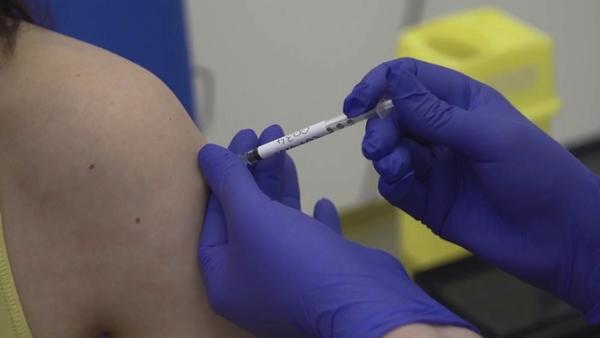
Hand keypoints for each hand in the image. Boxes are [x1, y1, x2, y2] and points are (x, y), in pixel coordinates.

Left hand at [197, 126, 475, 337]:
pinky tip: (319, 202)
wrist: (363, 304)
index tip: (240, 138)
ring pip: (279, 223)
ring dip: (282, 185)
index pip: (215, 216)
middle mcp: (253, 281)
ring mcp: (289, 280)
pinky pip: (312, 241)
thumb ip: (228, 182)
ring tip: (286, 148)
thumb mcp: (252, 216)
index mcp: (224, 276)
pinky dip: (312, 220)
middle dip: (256, 171)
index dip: (225, 173)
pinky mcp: (323, 276)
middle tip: (267, 133)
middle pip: (247, 216)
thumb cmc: (295, 262)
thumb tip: (204, 153)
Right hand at [343, 58, 599, 322]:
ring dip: (384, 156)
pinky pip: (396, 186)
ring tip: (396, 169)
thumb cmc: (535, 175)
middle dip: (379, 129)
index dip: (379, 86)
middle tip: (380, 148)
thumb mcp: (487, 137)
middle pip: (392, 118)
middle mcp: (442, 132)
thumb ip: (435, 114)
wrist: (558, 238)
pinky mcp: (428, 201)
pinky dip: (391, 183)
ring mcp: (435, 167)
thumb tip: (393, 80)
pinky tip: (400, 185)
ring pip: (390, 151)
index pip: (408, 81)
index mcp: (460, 103)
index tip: (356, 104)